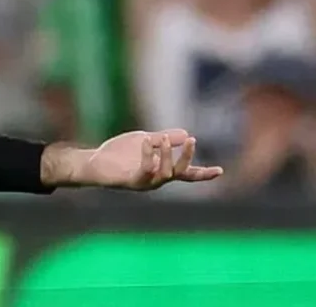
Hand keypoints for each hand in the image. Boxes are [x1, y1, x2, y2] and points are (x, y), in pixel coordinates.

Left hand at [43, 129, 222, 190]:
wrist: (94, 161)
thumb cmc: (120, 153)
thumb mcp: (145, 141)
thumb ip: (164, 139)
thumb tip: (186, 134)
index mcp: (162, 170)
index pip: (187, 173)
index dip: (203, 173)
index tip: (221, 171)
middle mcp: (156, 179)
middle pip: (179, 173)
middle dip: (187, 157)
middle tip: (191, 140)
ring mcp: (144, 182)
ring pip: (165, 174)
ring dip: (167, 155)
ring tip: (162, 138)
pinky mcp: (130, 181)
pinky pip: (145, 170)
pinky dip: (149, 156)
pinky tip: (148, 142)